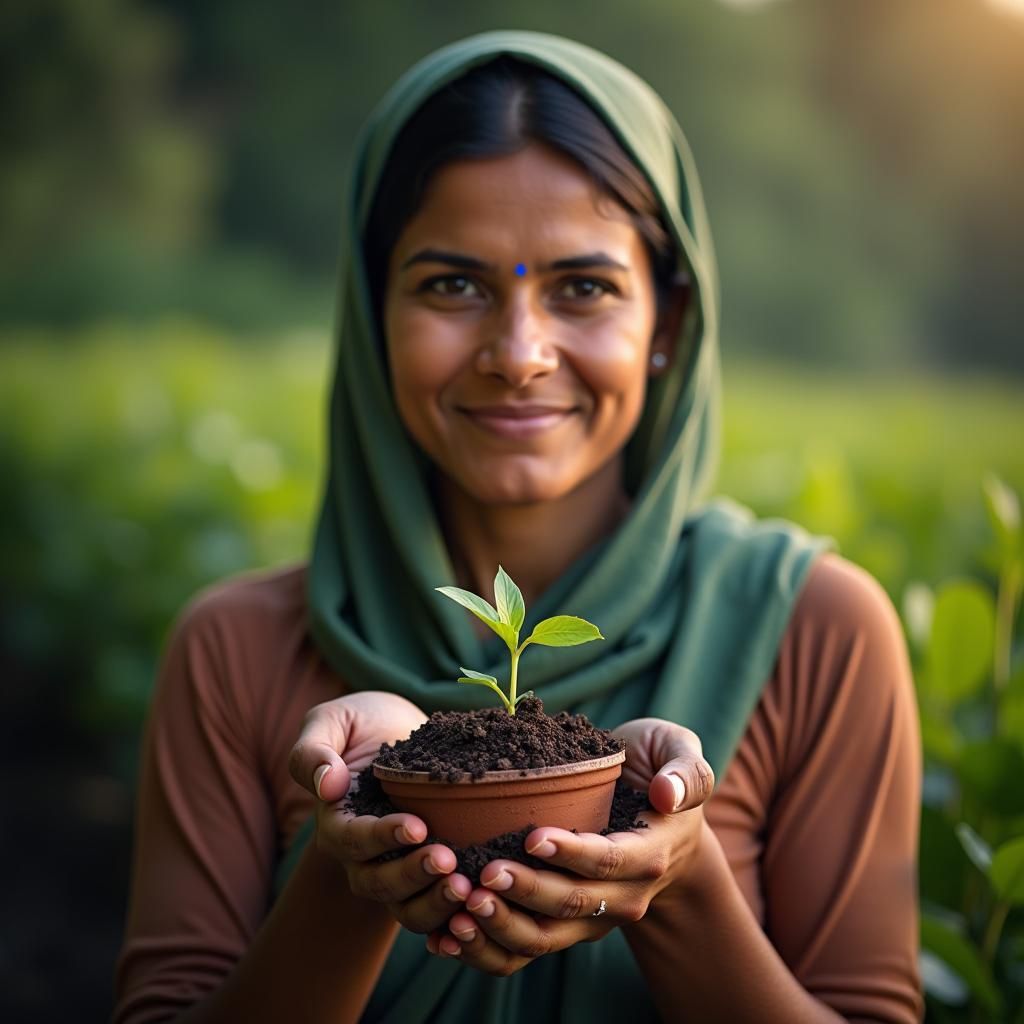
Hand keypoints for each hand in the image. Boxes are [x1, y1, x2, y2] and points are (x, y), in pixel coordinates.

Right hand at [288, 691, 473, 933]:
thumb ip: (313, 751)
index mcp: (336, 821)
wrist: (396, 730)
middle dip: (413, 876)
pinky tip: (477, 907)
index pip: (353, 840)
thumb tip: (327, 786)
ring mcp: (392, 868)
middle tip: (449, 861)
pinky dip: (451, 916)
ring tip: (466, 887)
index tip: (418, 827)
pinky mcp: (424, 872)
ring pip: (405, 905)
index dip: (383, 838)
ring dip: (434, 902)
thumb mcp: (332, 721)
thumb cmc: (360, 723)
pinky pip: (432, 907)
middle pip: (378, 883)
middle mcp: (360, 855)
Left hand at [427, 718, 712, 974]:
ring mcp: (593, 916)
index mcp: (649, 853)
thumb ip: (685, 769)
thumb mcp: (679, 751)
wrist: (659, 816)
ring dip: (501, 925)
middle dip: (526, 891)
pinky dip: (487, 947)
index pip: (609, 860)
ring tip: (460, 903)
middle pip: (573, 904)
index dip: (573, 853)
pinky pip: (525, 947)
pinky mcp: (564, 922)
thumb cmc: (659, 769)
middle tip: (483, 873)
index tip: (532, 836)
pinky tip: (447, 935)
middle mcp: (623, 895)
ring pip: (545, 937)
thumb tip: (667, 793)